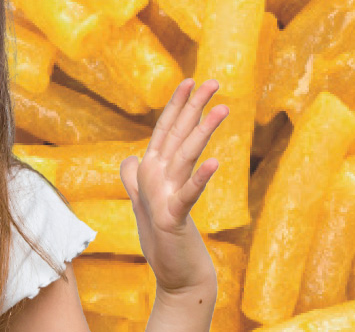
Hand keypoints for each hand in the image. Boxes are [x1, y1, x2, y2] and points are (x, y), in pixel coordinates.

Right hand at [119, 78, 226, 294]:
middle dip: (194, 107)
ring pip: (184, 156)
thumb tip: (131, 159)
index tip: (192, 80)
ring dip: (202, 131)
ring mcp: (161, 195)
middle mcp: (153, 176)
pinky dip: (200, 179)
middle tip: (214, 82)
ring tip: (222, 109)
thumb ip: (135, 178)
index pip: (165, 129)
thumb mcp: (147, 202)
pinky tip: (214, 163)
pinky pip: (188, 194)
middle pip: (176, 134)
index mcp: (151, 170)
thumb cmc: (164, 237)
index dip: (178, 105)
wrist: (175, 273)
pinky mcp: (172, 217)